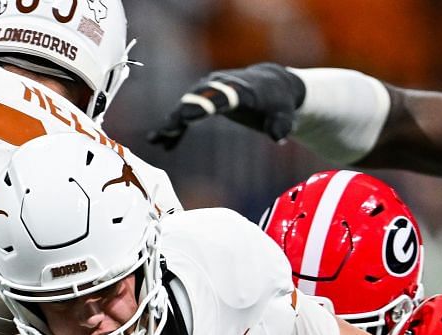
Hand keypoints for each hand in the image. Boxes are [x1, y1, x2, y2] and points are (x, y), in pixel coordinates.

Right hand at [149, 63, 305, 148]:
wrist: (270, 85)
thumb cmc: (279, 103)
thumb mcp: (285, 115)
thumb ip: (282, 125)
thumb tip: (278, 137)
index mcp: (243, 89)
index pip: (224, 95)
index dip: (206, 104)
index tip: (189, 114)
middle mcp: (222, 85)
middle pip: (199, 98)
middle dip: (182, 113)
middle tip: (167, 128)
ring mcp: (211, 90)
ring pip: (187, 105)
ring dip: (172, 122)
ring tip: (156, 139)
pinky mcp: (205, 99)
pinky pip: (186, 113)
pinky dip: (175, 128)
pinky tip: (161, 143)